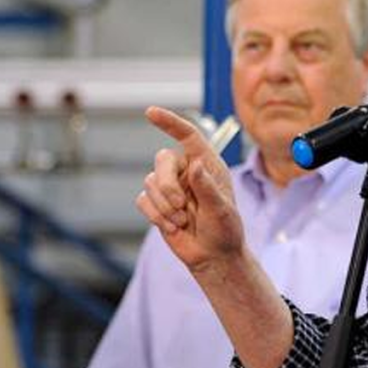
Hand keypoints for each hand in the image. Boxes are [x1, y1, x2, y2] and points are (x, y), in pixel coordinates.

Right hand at [136, 106, 245, 271]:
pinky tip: (172, 227)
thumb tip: (195, 164)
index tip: (150, 112)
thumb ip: (207, 187)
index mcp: (207, 164)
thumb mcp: (222, 210)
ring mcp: (170, 187)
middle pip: (162, 160)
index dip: (169, 123)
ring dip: (165, 206)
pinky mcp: (156, 203)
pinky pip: (143, 200)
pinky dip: (156, 216)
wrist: (213, 256)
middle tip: (181, 206)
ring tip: (183, 221)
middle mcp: (187, 170)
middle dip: (167, 185)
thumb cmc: (225, 230)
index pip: (188, 136)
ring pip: (150, 182)